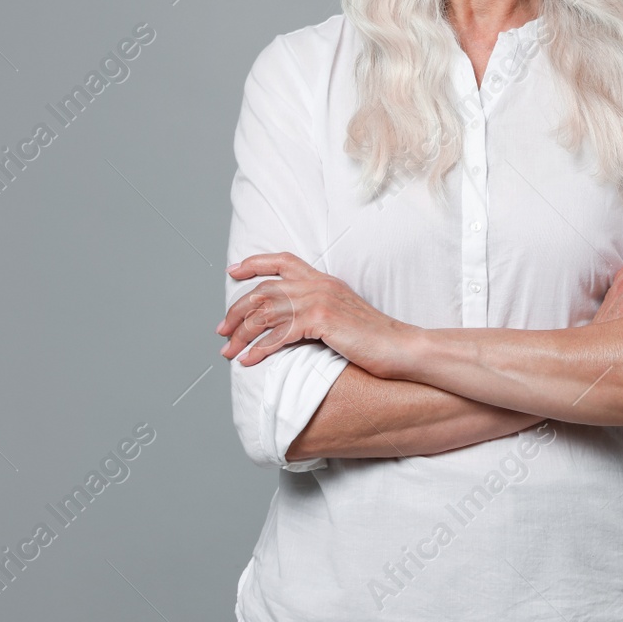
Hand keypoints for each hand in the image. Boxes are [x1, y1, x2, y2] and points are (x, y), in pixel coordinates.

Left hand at [217, 252, 414, 376]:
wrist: (401, 347)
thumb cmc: (374, 339)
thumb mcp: (342, 317)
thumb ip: (317, 311)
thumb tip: (290, 323)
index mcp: (324, 280)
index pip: (283, 261)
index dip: (255, 263)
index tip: (233, 272)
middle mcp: (319, 285)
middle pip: (264, 290)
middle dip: (237, 310)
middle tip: (221, 331)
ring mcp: (320, 300)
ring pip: (266, 312)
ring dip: (242, 333)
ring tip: (228, 351)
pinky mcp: (321, 320)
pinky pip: (279, 334)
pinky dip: (259, 349)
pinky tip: (248, 361)